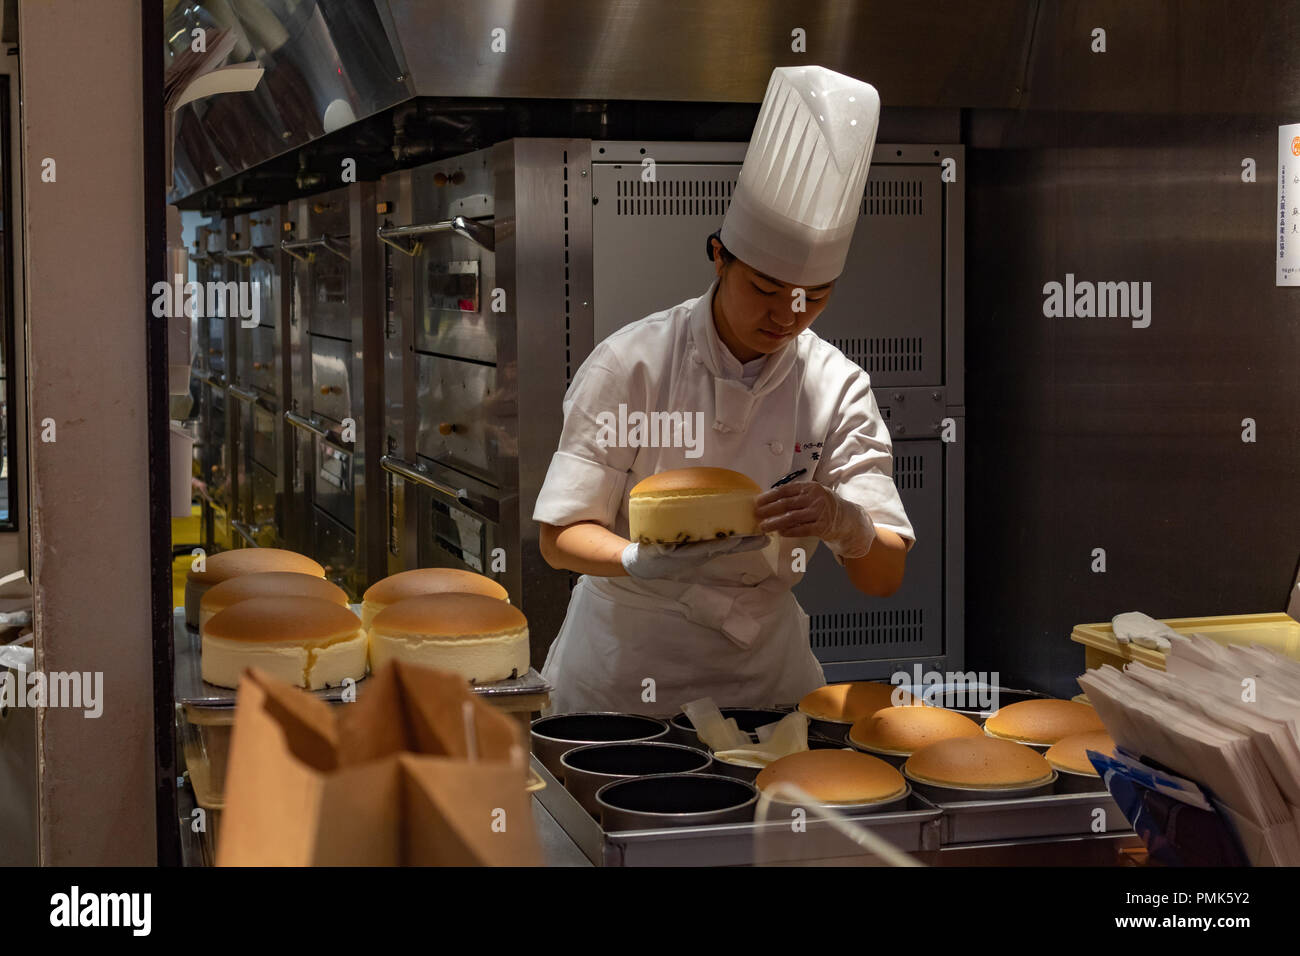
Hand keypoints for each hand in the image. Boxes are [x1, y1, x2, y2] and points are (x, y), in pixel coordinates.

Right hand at [621, 534, 769, 579]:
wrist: (646, 565)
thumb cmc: (649, 557)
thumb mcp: (653, 554)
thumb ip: (660, 550)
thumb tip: (665, 548)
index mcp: (691, 555)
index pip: (713, 548)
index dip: (728, 544)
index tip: (740, 539)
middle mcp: (701, 553)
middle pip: (727, 546)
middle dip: (746, 542)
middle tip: (764, 536)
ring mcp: (702, 550)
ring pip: (727, 544)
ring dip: (745, 539)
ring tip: (762, 533)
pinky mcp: (701, 546)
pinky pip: (721, 541)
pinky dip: (734, 537)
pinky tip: (745, 530)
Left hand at [755, 481, 875, 559]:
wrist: (848, 519)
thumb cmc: (825, 506)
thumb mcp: (813, 494)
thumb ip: (796, 495)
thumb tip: (769, 500)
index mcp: (810, 487)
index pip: (785, 490)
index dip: (769, 496)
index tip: (757, 501)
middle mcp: (815, 498)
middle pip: (786, 503)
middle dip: (768, 510)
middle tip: (756, 515)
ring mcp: (819, 512)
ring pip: (792, 518)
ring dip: (775, 523)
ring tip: (764, 526)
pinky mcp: (822, 527)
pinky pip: (801, 529)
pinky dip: (789, 531)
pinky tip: (780, 533)